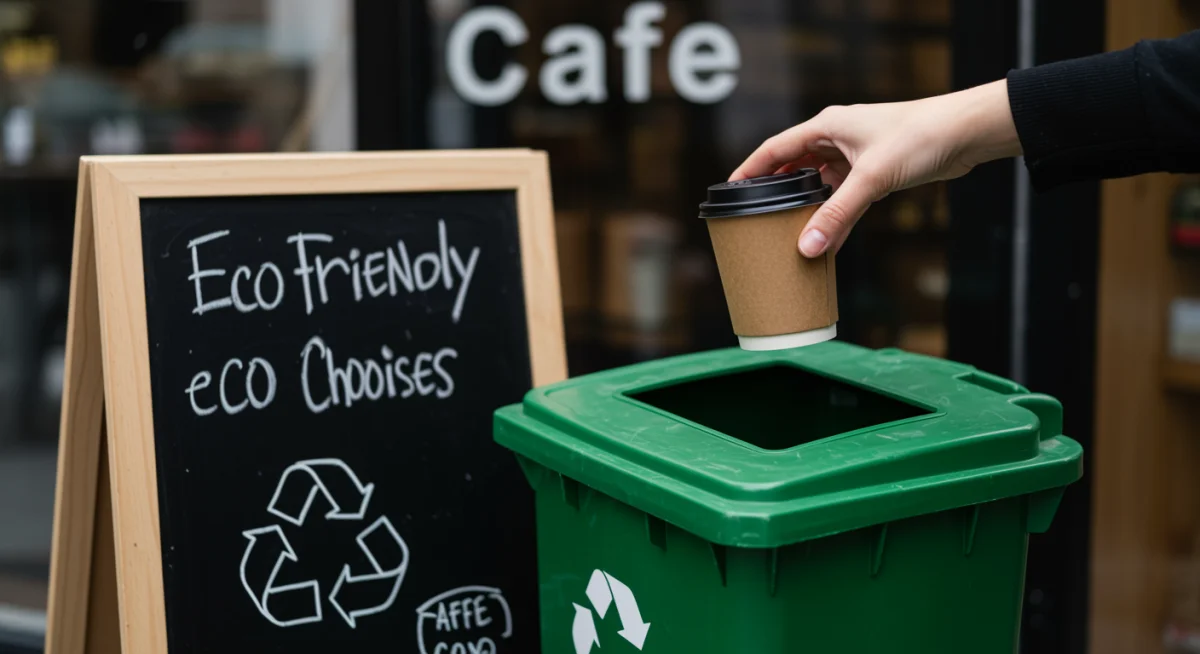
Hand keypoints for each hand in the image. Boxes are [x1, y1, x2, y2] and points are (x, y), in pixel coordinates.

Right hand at [729, 80, 1022, 256]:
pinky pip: (845, 197)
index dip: (751, 168)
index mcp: (828, 126)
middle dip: (777, 192)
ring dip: (808, 207)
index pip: (776, 148)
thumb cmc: (921, 136)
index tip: (730, 189)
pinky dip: (836, 215)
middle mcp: (838, 138)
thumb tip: (809, 247)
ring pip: (821, 185)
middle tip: (756, 217)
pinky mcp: (875, 172)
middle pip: (795, 167)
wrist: (966, 134)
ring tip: (788, 232)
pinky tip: (828, 237)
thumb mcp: (872, 178)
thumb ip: (839, 214)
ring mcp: (856, 155)